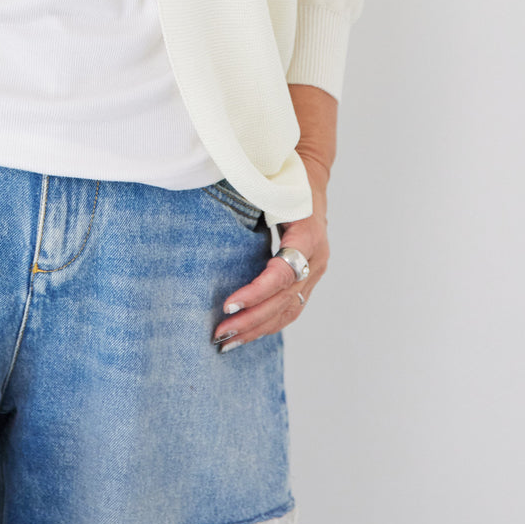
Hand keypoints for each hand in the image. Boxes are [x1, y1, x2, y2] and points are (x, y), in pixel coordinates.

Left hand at [211, 166, 329, 350]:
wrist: (310, 180)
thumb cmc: (282, 180)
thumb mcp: (268, 187)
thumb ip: (248, 201)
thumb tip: (208, 211)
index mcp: (308, 235)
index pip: (281, 274)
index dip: (255, 293)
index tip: (228, 306)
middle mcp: (316, 259)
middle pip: (284, 299)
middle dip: (251, 320)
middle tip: (219, 334)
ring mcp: (315, 272)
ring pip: (288, 310)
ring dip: (257, 329)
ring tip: (227, 344)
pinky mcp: (308, 280)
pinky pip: (290, 309)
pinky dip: (267, 324)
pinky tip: (246, 335)